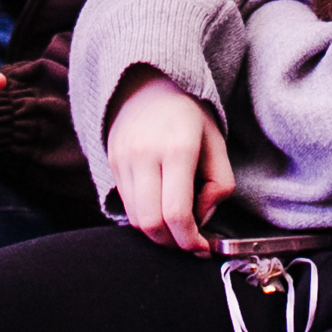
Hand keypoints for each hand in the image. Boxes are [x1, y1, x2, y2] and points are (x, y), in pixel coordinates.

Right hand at [104, 70, 235, 253]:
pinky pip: (126, 205)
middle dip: (172, 244)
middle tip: (189, 243)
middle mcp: (144, 155)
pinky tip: (160, 208)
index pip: (176, 213)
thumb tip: (202, 219)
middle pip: (151, 224)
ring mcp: (123, 160)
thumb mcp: (217, 142)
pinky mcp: (111, 163)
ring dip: (158, 234)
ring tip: (177, 226)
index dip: (190, 241)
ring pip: (135, 219)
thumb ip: (220, 184)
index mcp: (177, 148)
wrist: (146, 82)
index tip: (202, 248)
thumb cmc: (188, 113)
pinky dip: (145, 217)